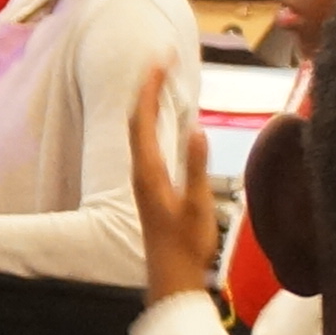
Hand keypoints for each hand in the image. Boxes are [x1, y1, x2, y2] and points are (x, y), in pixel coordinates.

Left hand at [130, 67, 216, 308]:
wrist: (171, 276)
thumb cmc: (186, 244)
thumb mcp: (197, 206)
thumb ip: (196, 168)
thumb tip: (198, 130)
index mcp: (149, 171)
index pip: (144, 119)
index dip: (150, 88)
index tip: (159, 60)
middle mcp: (140, 170)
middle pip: (138, 119)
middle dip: (147, 86)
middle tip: (160, 58)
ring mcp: (143, 178)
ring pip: (140, 130)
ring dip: (148, 101)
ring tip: (159, 77)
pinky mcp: (149, 184)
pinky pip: (147, 141)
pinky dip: (153, 120)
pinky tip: (162, 117)